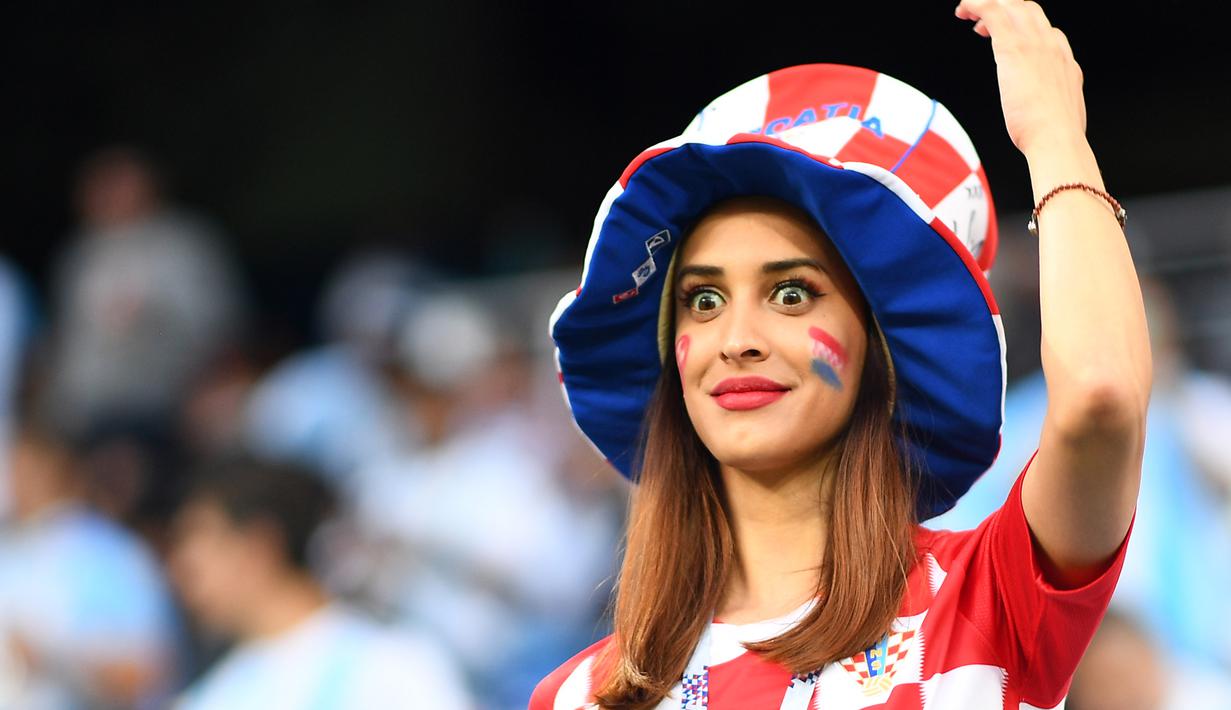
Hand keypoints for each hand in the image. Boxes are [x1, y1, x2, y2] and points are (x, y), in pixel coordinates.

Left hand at [955, 0, 1086, 156]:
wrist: (1057, 139)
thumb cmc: (1054, 137)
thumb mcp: (1059, 115)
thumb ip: (1050, 106)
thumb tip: (1043, 116)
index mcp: (1064, 61)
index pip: (1045, 29)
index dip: (1022, 28)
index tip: (1002, 40)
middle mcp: (1052, 46)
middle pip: (1028, 9)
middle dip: (1005, 9)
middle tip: (980, 25)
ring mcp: (1034, 44)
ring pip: (1010, 4)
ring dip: (986, 4)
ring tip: (965, 13)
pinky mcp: (1013, 48)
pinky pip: (992, 10)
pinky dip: (975, 4)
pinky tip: (963, 9)